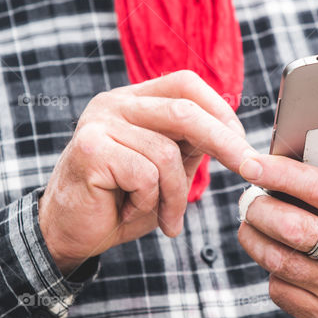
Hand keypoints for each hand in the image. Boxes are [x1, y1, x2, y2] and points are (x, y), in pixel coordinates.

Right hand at [38, 70, 257, 274]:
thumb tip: (236, 134)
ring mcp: (98, 122)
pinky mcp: (90, 148)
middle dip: (225, 143)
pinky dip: (149, 202)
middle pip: (184, 110)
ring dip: (176, 196)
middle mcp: (113, 103)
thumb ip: (191, 145)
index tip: (244, 144)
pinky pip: (145, 175)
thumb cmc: (121, 203)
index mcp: (133, 100)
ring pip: (167, 153)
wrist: (68, 234)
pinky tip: (129, 212)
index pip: (186, 84)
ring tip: (167, 218)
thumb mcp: (166, 170)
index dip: (221, 111)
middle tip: (250, 171)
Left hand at [236, 89, 317, 317]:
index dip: (283, 175)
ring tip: (253, 217)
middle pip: (293, 229)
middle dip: (260, 208)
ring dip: (255, 237)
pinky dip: (270, 270)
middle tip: (249, 193)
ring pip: (280, 262)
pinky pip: (282, 291)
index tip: (251, 162)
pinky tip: (275, 251)